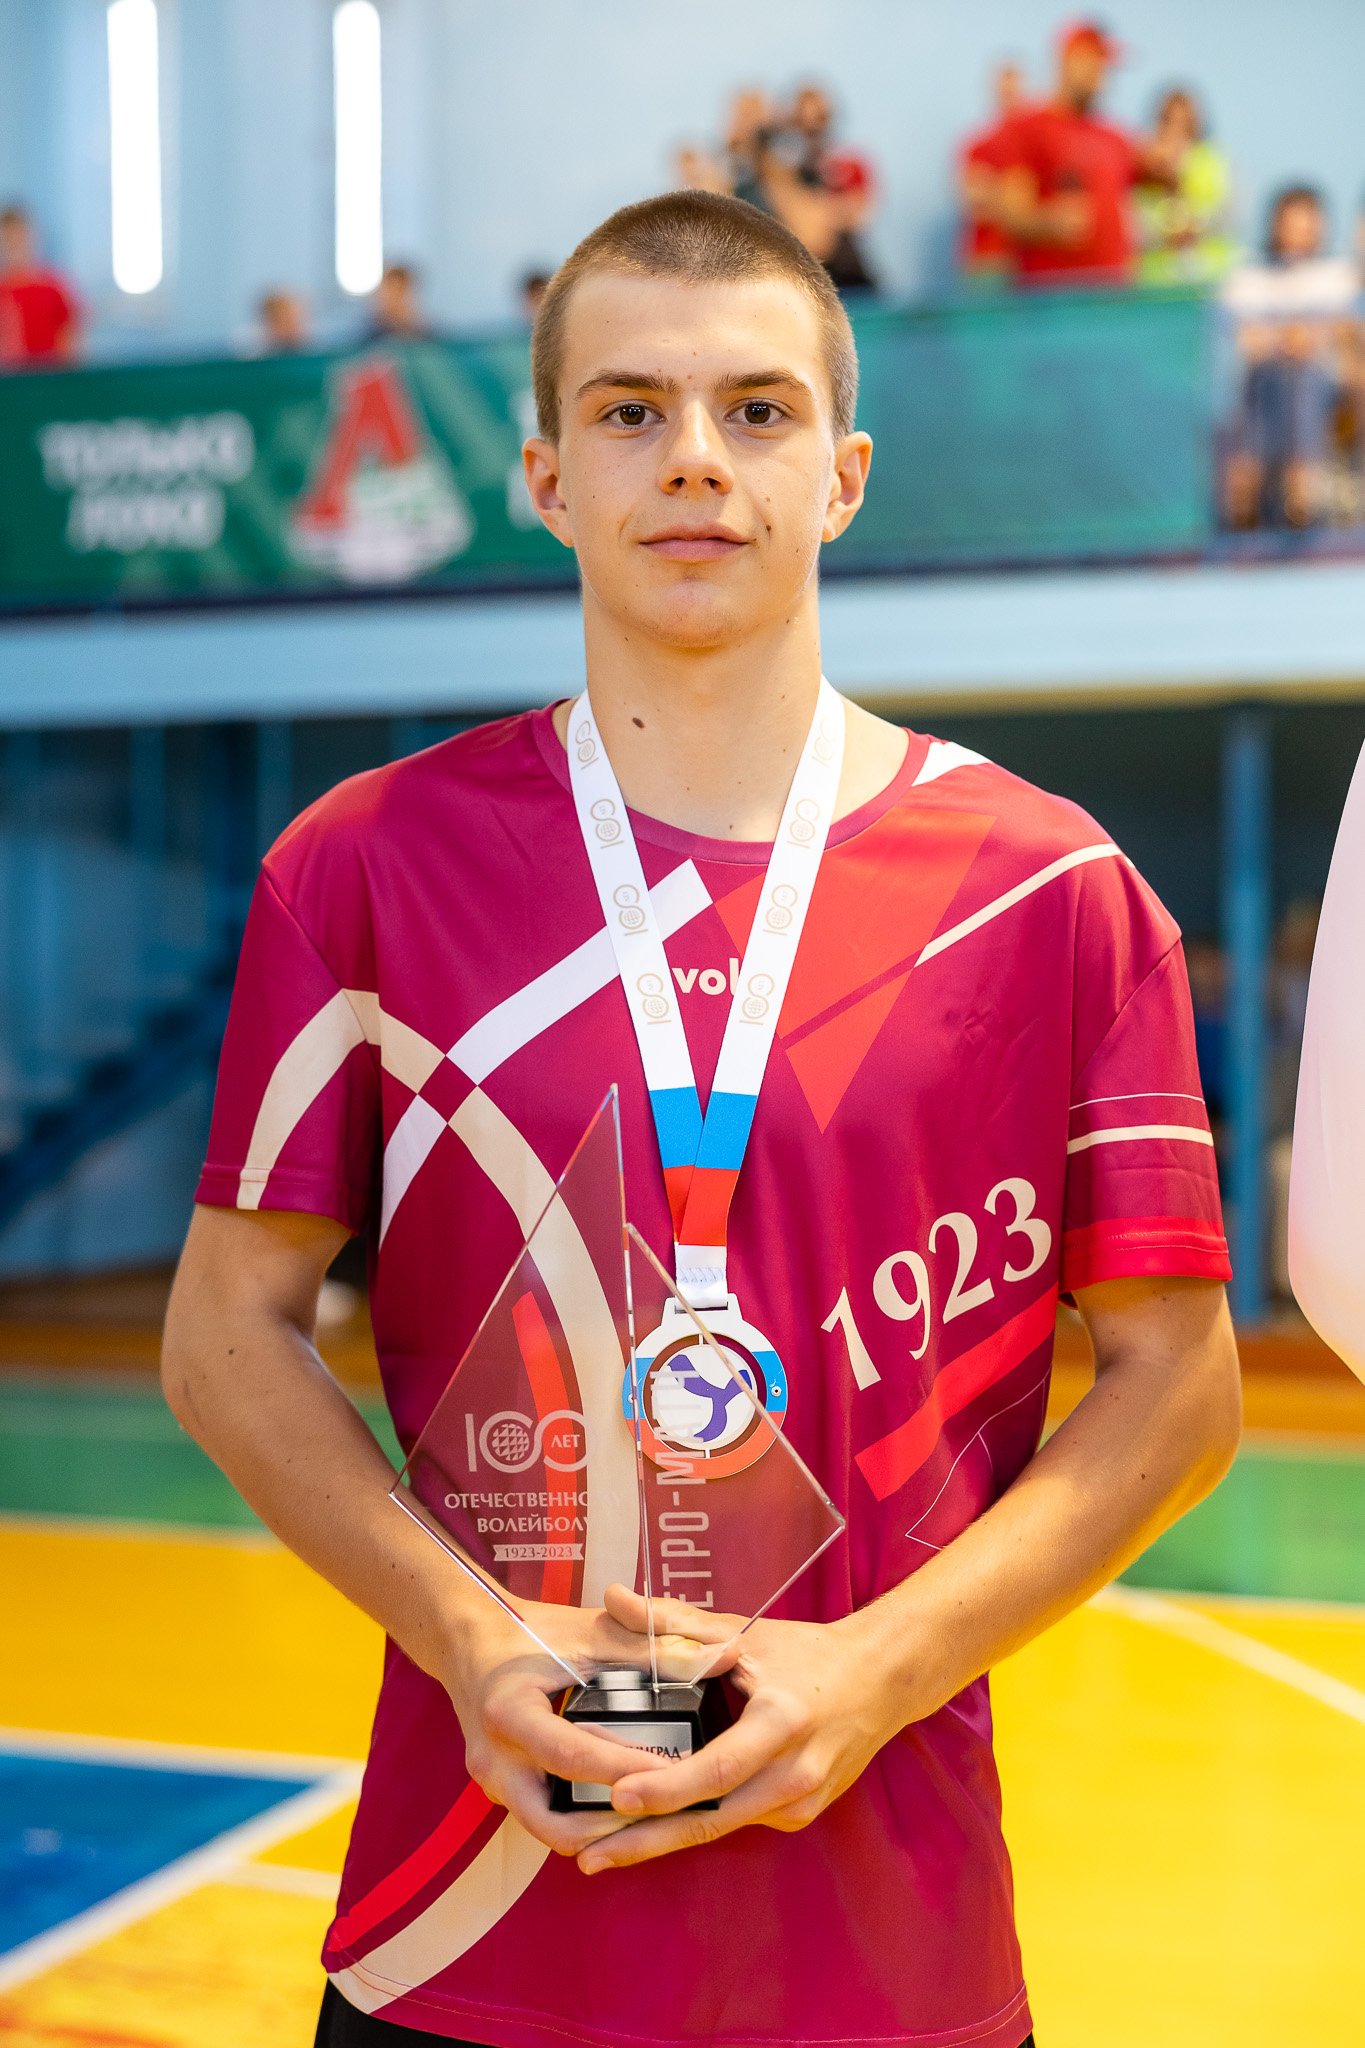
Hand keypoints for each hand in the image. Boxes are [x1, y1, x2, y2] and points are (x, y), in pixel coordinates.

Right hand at [438, 1590, 714, 1862]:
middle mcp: (494, 1759)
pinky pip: (544, 1819)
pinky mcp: (500, 1790)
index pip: (575, 1756)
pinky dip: (582, 1820)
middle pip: (557, 1822)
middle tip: (670, 1814)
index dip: (628, 1769)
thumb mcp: (590, 1633)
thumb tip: (725, 1656)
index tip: (677, 1774)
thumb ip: (655, 1647)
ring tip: (656, 1817)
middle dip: (615, 1825)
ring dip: (600, 1831)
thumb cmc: (529, 1631)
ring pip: (550, 1832)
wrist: (467, 1638)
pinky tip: (624, 1807)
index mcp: (510, 1713)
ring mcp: (491, 1782)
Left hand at [574, 1588, 907, 1873]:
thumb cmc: (807, 1653)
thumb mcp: (743, 1632)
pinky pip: (739, 1821)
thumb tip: (614, 1599)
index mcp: (781, 1721)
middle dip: (646, 1840)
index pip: (718, 1766)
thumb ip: (674, 1622)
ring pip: (720, 1829)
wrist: (881, 1681)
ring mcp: (802, 1801)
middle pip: (711, 1818)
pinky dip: (695, 1826)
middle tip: (586, 1855)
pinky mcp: (801, 1815)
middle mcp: (795, 1771)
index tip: (617, 1796)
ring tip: (601, 1852)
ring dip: (661, 1842)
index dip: (667, 1787)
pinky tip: (650, 1832)